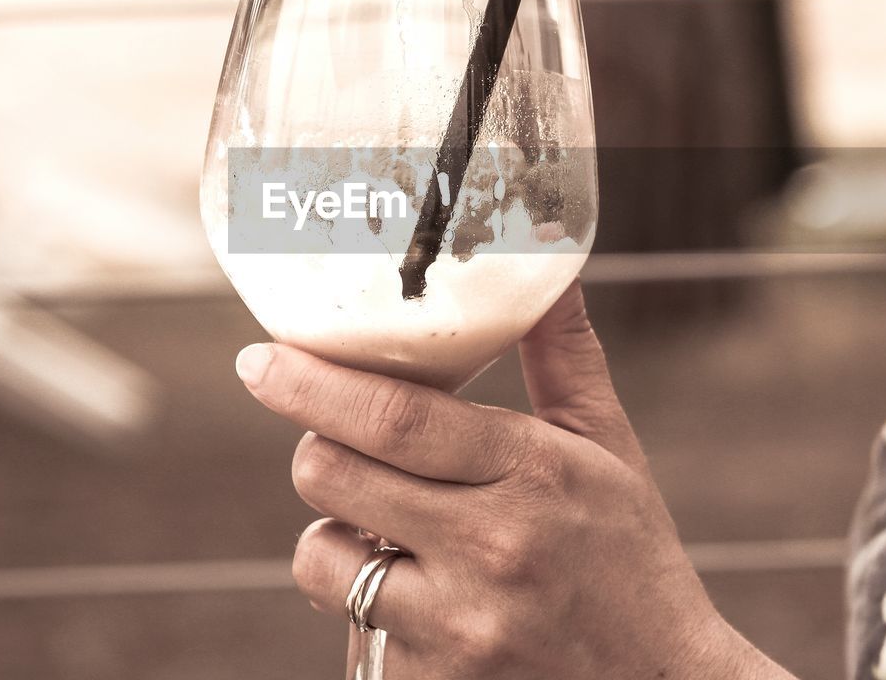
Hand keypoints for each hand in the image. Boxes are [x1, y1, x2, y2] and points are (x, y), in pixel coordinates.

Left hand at [235, 281, 787, 679]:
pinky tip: (414, 587)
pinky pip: (349, 622)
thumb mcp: (608, 446)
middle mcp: (489, 546)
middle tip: (337, 438)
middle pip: (332, 474)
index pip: (394, 417)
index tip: (257, 360)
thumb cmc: (629, 553)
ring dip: (332, 527)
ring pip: (320, 555)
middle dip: (315, 445)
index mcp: (530, 471)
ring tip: (382, 522)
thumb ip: (564, 354)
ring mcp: (457, 624)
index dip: (310, 384)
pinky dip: (361, 594)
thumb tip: (548, 261)